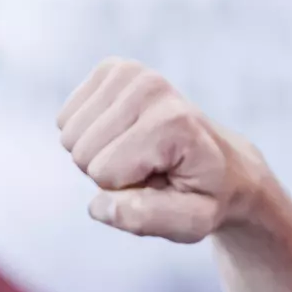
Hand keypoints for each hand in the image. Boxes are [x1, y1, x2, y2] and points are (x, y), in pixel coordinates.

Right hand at [58, 58, 267, 242]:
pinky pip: (66, 118)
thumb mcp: (192, 222)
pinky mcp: (111, 69)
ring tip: (139, 154)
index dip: (124, 190)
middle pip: (81, 152)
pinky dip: (89, 134)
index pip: (103, 172)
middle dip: (108, 173)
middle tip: (149, 170)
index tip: (161, 181)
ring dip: (98, 154)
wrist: (225, 164)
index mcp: (172, 122)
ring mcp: (128, 72)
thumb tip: (98, 205)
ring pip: (69, 136)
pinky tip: (125, 136)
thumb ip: (146, 219)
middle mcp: (149, 87)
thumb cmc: (207, 196)